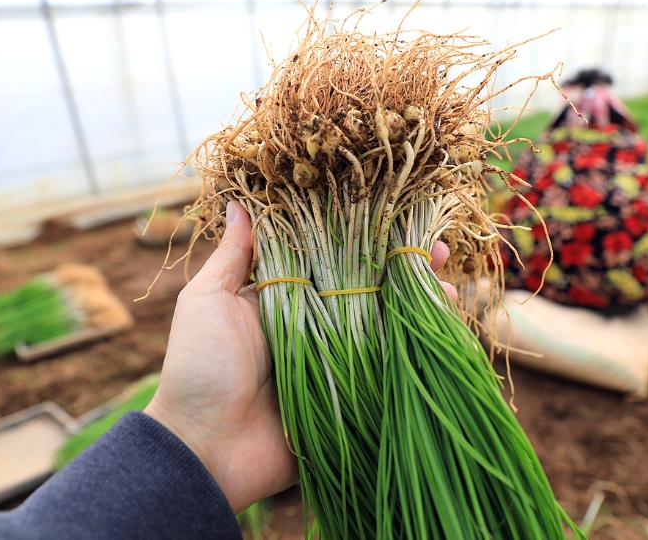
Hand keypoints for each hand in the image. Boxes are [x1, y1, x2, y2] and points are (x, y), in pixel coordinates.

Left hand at [146, 201, 453, 512]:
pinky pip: (389, 360)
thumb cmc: (199, 367)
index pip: (330, 254)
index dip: (361, 233)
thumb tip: (240, 201)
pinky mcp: (351, 389)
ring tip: (448, 280)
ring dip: (418, 298)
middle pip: (367, 283)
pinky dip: (416, 341)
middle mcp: (315, 320)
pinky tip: (440, 321)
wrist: (207, 446)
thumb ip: (233, 256)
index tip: (393, 211)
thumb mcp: (207, 301)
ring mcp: (336, 355)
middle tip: (438, 247)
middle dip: (402, 263)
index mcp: (283, 295)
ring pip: (385, 318)